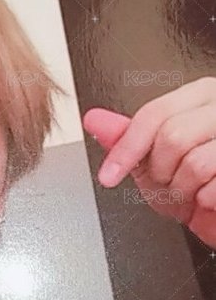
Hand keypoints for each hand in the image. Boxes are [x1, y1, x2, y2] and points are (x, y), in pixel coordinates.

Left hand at [82, 77, 215, 247]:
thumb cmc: (199, 185)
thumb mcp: (156, 162)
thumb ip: (128, 140)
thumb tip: (95, 120)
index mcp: (201, 97)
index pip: (154, 114)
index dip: (126, 149)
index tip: (109, 176)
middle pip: (172, 137)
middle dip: (161, 174)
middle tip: (169, 186)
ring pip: (195, 163)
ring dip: (184, 192)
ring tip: (191, 194)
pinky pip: (214, 187)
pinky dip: (205, 202)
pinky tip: (210, 198)